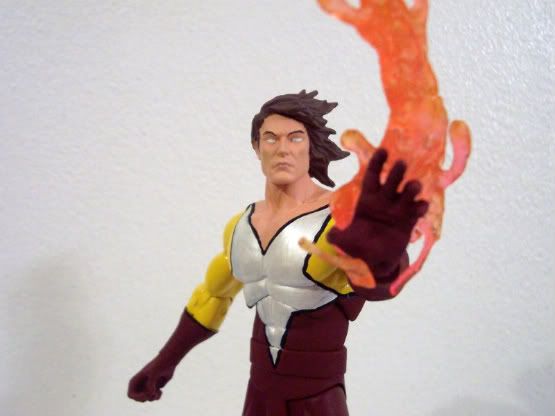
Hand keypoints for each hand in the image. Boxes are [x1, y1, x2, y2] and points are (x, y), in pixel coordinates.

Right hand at [128, 356, 174, 401]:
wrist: (168, 361)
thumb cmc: (159, 365)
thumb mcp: (154, 373)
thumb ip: (151, 384)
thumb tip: (151, 393)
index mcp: (135, 380)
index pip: (130, 395)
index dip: (138, 398)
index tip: (146, 394)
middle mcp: (140, 385)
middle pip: (138, 399)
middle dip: (146, 398)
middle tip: (153, 393)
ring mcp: (147, 387)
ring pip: (147, 399)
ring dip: (153, 397)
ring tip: (158, 390)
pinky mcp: (154, 388)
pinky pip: (154, 398)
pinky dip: (157, 396)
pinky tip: (161, 390)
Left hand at [328, 148, 427, 278]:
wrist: (375, 259)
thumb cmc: (358, 245)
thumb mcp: (344, 241)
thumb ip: (337, 237)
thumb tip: (330, 236)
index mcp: (368, 200)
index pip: (372, 177)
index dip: (377, 163)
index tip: (383, 151)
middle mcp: (384, 201)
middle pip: (391, 181)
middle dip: (396, 172)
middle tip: (401, 163)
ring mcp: (398, 210)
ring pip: (407, 193)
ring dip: (411, 188)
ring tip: (414, 186)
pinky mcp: (409, 221)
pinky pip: (417, 210)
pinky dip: (420, 207)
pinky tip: (422, 206)